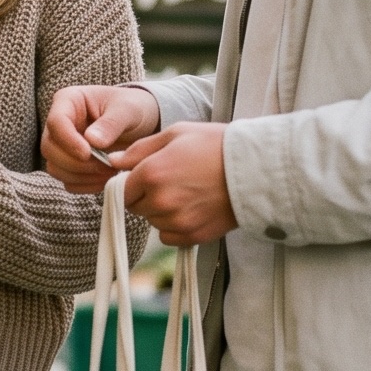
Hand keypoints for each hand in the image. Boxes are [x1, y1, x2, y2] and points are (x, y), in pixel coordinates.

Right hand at [43, 84, 161, 191]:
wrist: (139, 121)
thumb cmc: (132, 107)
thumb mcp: (127, 110)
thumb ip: (111, 124)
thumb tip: (92, 141)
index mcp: (68, 101)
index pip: (56, 122)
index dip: (68, 141)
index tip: (88, 153)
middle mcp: (59, 124)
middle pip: (49, 148)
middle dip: (75, 162)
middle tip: (104, 165)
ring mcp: (61, 146)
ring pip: (54, 167)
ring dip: (80, 175)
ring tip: (109, 171)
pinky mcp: (68, 164)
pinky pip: (67, 181)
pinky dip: (85, 184)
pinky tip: (105, 179)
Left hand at [120, 121, 236, 246]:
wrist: (256, 169)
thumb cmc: (216, 145)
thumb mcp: (175, 134)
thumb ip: (139, 150)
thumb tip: (113, 161)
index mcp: (151, 173)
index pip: (121, 189)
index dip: (132, 183)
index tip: (147, 177)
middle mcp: (160, 200)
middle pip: (135, 207)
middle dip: (146, 197)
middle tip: (171, 182)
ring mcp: (177, 221)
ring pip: (152, 222)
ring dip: (161, 211)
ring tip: (186, 193)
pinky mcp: (192, 236)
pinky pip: (168, 237)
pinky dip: (174, 226)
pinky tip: (192, 209)